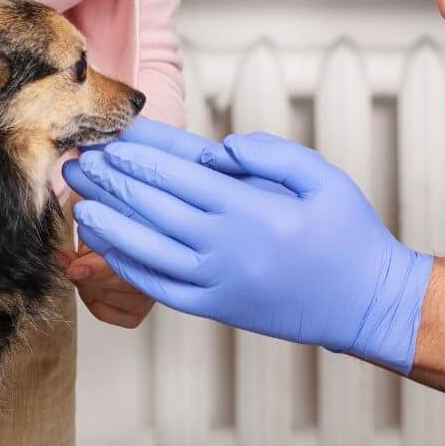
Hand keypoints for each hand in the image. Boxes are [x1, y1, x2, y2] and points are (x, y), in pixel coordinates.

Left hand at [66, 131, 433, 371]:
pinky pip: (159, 286)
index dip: (136, 155)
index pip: (177, 174)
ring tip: (79, 199)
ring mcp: (218, 281)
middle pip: (152, 207)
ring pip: (145, 249)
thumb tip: (219, 146)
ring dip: (108, 222)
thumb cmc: (349, 234)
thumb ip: (270, 153)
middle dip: (111, 181)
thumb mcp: (323, 177)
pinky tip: (107, 246)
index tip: (108, 138)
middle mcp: (227, 246)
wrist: (366, 303)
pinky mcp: (216, 307)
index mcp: (252, 209)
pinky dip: (128, 265)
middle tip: (77, 160)